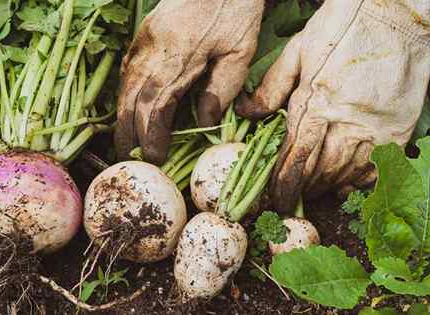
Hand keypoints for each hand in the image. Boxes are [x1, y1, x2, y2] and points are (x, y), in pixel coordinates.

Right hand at [115, 0, 263, 163]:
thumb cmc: (235, 10)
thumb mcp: (240, 50)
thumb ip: (222, 88)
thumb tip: (204, 123)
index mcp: (181, 57)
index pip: (158, 104)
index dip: (152, 133)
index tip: (155, 156)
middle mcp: (155, 51)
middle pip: (133, 98)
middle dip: (128, 131)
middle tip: (128, 157)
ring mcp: (145, 41)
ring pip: (126, 84)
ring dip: (122, 114)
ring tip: (124, 139)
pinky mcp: (143, 34)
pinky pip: (127, 68)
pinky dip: (124, 91)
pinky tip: (125, 105)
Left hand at [236, 0, 429, 211]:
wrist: (398, 13)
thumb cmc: (343, 26)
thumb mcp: (299, 50)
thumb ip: (272, 87)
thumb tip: (246, 113)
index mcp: (317, 103)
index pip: (295, 156)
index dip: (282, 183)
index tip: (274, 199)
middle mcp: (346, 122)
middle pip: (319, 171)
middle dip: (301, 189)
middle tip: (289, 198)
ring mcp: (375, 128)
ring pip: (347, 173)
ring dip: (326, 186)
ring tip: (313, 191)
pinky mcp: (398, 129)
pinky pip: (377, 168)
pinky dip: (359, 181)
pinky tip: (346, 183)